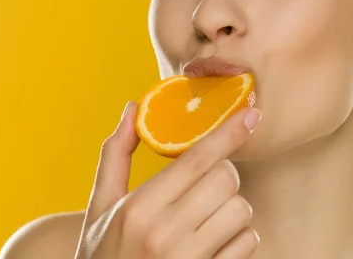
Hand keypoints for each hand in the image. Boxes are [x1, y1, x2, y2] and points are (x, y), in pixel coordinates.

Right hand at [75, 101, 261, 258]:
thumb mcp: (101, 205)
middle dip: (222, 175)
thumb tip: (132, 108)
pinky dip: (238, 237)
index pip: (196, 160)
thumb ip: (115, 154)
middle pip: (226, 179)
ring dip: (231, 207)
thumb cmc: (104, 252)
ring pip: (241, 210)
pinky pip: (248, 243)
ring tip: (207, 217)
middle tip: (205, 184)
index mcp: (139, 208)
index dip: (228, 133)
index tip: (251, 115)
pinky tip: (214, 242)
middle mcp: (165, 234)